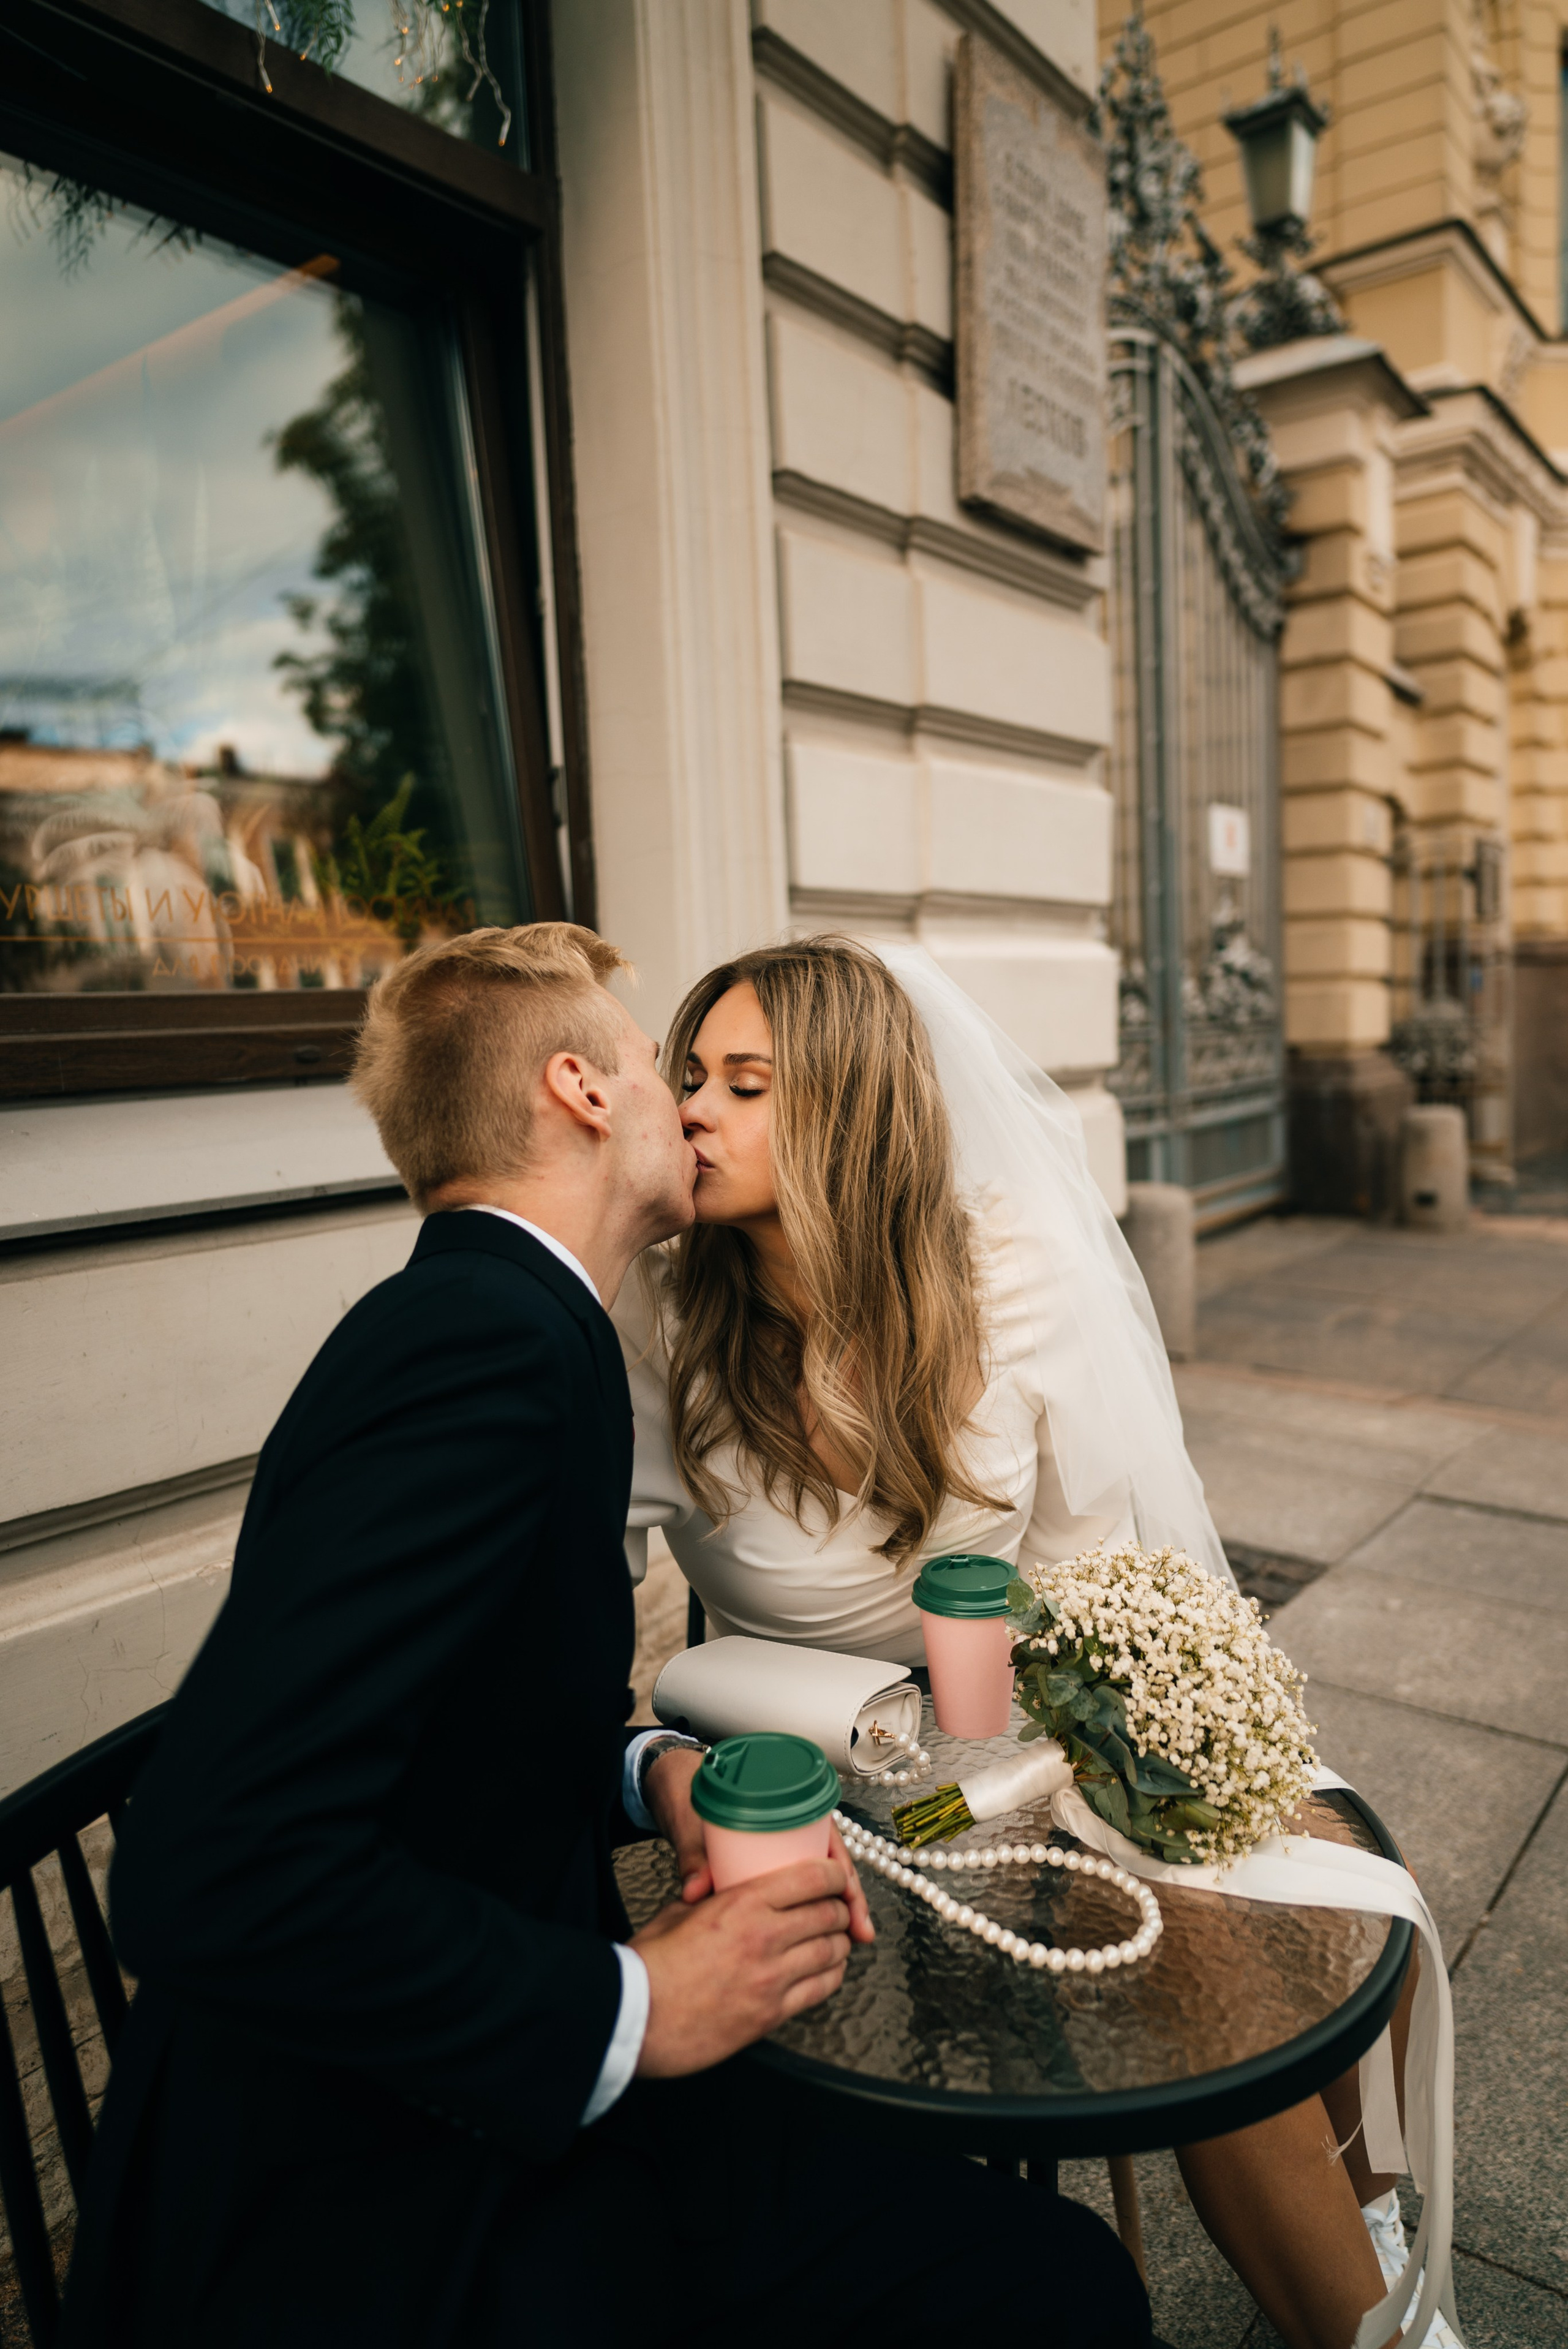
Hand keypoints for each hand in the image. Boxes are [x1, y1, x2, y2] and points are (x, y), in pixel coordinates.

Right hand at [631, 1855, 861, 2077]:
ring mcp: (772, 1979)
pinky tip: (826, 1969)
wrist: (636, 2017)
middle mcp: (765, 1937)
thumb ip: (711, 1897)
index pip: (812, 1878)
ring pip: (832, 1952)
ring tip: (833, 1937)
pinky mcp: (771, 2014)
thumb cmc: (649, 1964)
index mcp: (742, 1903)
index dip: (833, 1874)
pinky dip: (831, 1975)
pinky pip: (821, 1989)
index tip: (834, 1875)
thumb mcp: (679, 1911)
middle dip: (839, 1907)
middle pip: (829, 1913)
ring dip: (839, 1941)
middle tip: (836, 1906)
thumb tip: (721, 1888)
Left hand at [641, 1749, 874, 1944]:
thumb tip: (695, 1890)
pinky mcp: (765, 1870)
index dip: (841, 1874)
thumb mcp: (695, 1822)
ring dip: (834, 1910)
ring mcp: (778, 1852)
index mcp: (782, 1809)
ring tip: (849, 1942)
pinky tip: (816, 1936)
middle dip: (847, 1901)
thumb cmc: (690, 1796)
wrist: (673, 1789)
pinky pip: (794, 1892)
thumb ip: (695, 1856)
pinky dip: (807, 1912)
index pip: (825, 1841)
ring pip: (816, 1883)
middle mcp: (787, 1831)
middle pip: (829, 1867)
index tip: (847, 1902)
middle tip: (858, 1934)